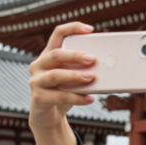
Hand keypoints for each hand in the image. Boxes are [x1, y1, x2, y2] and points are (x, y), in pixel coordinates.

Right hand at [28, 23, 96, 144]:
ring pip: (55, 75)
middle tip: (92, 59)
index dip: (72, 28)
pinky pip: (59, 96)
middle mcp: (38, 65)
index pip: (57, 34)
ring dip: (75, 76)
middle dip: (75, 55)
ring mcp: (36, 82)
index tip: (90, 29)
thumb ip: (83, 69)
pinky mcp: (38, 98)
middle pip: (55, 54)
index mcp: (48, 55)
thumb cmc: (64, 92)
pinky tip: (90, 99)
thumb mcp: (73, 78)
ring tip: (92, 78)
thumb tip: (109, 67)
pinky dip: (77, 97)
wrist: (48, 116)